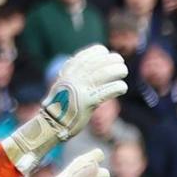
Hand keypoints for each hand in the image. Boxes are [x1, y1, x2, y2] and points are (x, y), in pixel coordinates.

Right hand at [4, 46, 127, 169]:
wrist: (52, 124)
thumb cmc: (61, 106)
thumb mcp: (64, 86)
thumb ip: (74, 77)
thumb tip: (89, 67)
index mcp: (66, 74)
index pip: (82, 57)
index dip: (95, 52)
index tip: (105, 51)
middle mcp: (72, 80)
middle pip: (95, 64)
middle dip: (110, 60)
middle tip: (119, 61)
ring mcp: (79, 90)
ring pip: (102, 75)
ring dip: (116, 71)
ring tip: (124, 71)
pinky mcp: (87, 103)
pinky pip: (106, 92)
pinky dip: (117, 87)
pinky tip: (122, 87)